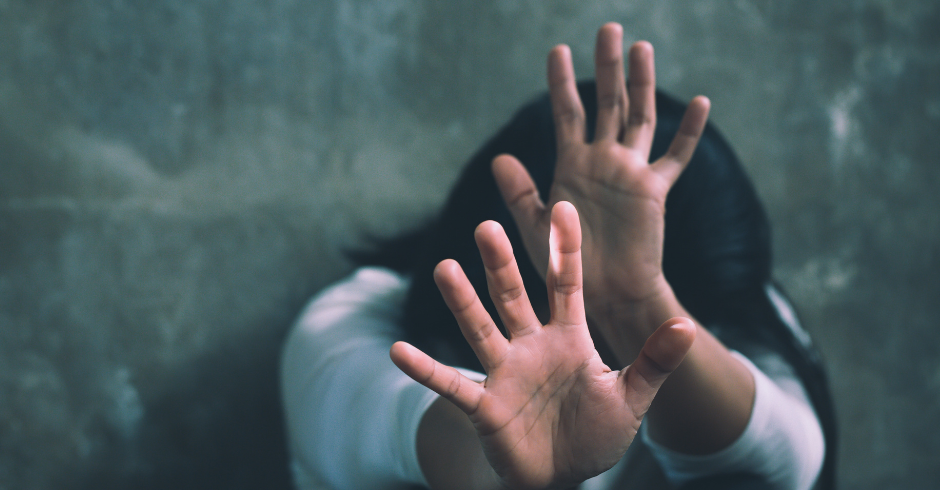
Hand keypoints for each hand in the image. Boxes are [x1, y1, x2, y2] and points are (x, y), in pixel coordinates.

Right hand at [390, 202, 694, 488]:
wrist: (564, 474)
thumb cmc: (596, 431)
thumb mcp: (632, 397)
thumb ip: (654, 361)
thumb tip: (686, 325)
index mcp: (569, 337)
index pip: (566, 285)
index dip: (565, 250)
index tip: (564, 207)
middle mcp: (531, 346)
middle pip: (514, 296)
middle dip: (502, 263)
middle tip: (488, 225)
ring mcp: (504, 373)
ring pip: (480, 329)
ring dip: (462, 302)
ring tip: (444, 267)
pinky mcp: (484, 406)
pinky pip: (452, 384)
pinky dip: (426, 370)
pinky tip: (398, 350)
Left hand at [492, 23, 709, 321]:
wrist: (601, 294)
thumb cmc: (565, 264)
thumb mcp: (535, 226)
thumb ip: (520, 192)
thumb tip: (499, 158)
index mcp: (572, 165)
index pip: (567, 112)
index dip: (562, 81)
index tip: (558, 49)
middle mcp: (603, 161)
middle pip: (607, 102)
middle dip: (607, 66)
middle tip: (608, 28)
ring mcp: (630, 172)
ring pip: (639, 117)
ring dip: (642, 83)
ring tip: (641, 48)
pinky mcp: (653, 190)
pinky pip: (675, 156)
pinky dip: (688, 131)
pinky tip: (700, 102)